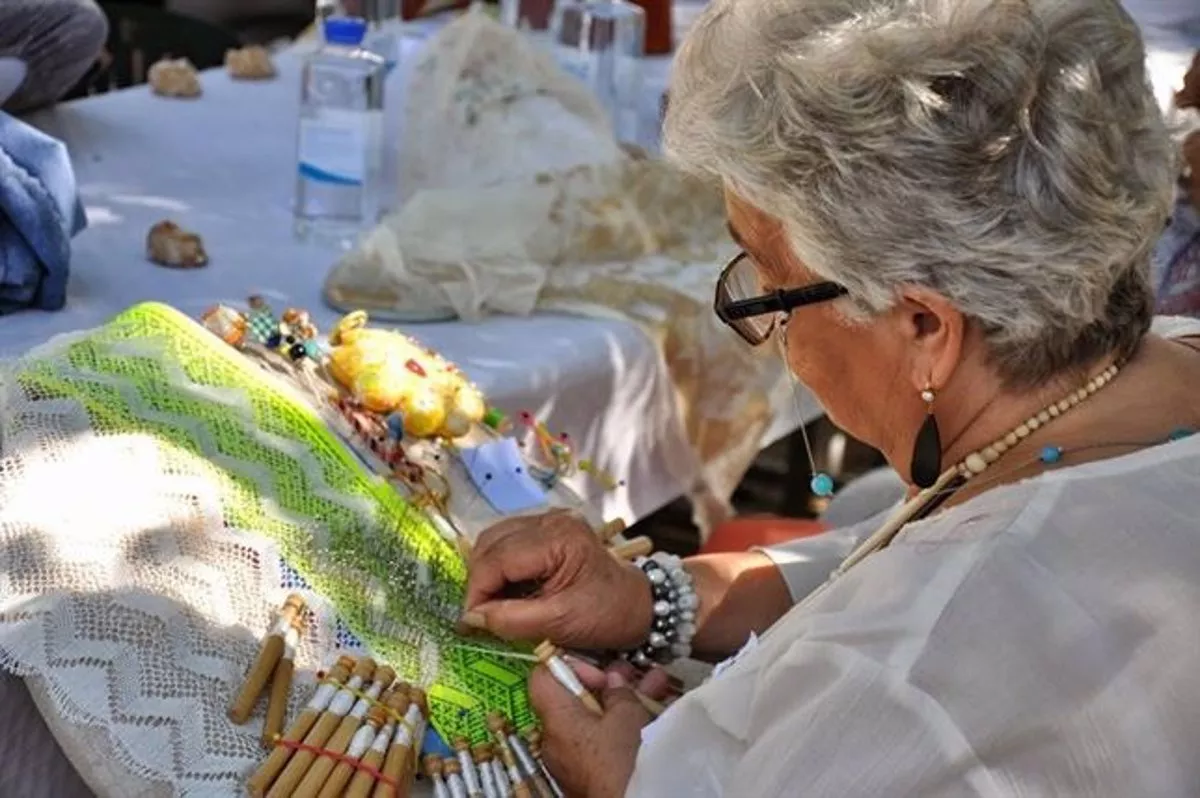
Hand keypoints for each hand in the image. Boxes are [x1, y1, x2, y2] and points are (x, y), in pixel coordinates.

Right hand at [463, 509, 652, 649]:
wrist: (639, 605)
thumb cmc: (606, 614)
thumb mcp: (559, 623)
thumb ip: (511, 619)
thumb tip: (470, 617)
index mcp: (558, 538)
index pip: (498, 558)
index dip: (477, 590)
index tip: (468, 621)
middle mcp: (551, 520)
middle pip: (492, 543)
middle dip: (480, 580)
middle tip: (479, 614)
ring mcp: (550, 520)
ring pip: (496, 539)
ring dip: (487, 572)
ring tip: (493, 603)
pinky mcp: (549, 529)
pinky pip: (510, 541)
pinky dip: (501, 566)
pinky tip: (508, 589)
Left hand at [531, 659, 672, 797]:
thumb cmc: (624, 765)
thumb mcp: (628, 715)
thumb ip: (618, 692)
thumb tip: (614, 682)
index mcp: (556, 720)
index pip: (542, 678)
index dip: (567, 664)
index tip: (595, 666)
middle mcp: (555, 741)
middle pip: (571, 699)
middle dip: (604, 684)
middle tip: (629, 675)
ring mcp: (570, 760)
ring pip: (591, 720)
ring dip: (618, 703)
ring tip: (650, 688)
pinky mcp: (587, 774)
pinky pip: (599, 741)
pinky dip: (619, 727)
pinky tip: (648, 715)